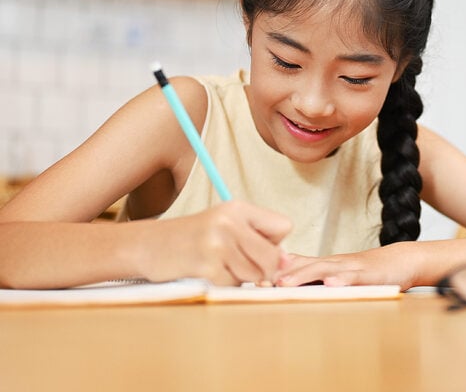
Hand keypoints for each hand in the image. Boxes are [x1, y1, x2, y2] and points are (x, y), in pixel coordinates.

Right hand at [140, 200, 291, 285]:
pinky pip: (233, 284)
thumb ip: (258, 239)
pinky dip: (224, 283)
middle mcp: (230, 221)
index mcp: (239, 208)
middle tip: (241, 264)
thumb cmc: (194, 238)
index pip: (284, 226)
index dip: (276, 243)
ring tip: (221, 265)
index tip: (256, 246)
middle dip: (263, 268)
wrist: (149, 245)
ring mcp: (217, 243)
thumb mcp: (226, 226)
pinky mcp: (205, 264)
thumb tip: (288, 263)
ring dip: (241, 277)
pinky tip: (207, 271)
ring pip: (255, 274)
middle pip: (273, 256)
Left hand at [274, 243, 417, 289]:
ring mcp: (351, 267)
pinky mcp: (369, 274)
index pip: (296, 265)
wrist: (401, 260)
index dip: (275, 271)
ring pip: (323, 269)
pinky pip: (354, 277)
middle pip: (304, 266)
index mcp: (325, 265)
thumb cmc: (367, 270)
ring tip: (285, 284)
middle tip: (260, 283)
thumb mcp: (337, 270)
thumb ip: (312, 270)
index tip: (252, 280)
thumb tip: (283, 270)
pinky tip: (332, 285)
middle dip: (281, 275)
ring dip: (303, 276)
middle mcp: (334, 263)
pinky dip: (342, 280)